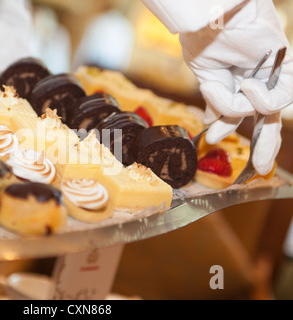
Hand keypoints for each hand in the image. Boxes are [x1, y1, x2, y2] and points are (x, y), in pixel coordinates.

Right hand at [179, 0, 291, 174]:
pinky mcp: (284, 66)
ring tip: (225, 115)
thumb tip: (211, 122)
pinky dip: (260, 100)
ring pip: (274, 112)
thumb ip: (216, 101)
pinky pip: (279, 97)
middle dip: (263, 144)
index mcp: (233, 81)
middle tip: (261, 167)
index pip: (237, 111)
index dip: (227, 126)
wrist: (211, 16)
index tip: (212, 140)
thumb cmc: (204, 39)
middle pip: (264, 118)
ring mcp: (269, 74)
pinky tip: (245, 85)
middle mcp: (253, 80)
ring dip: (249, 119)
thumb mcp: (206, 78)